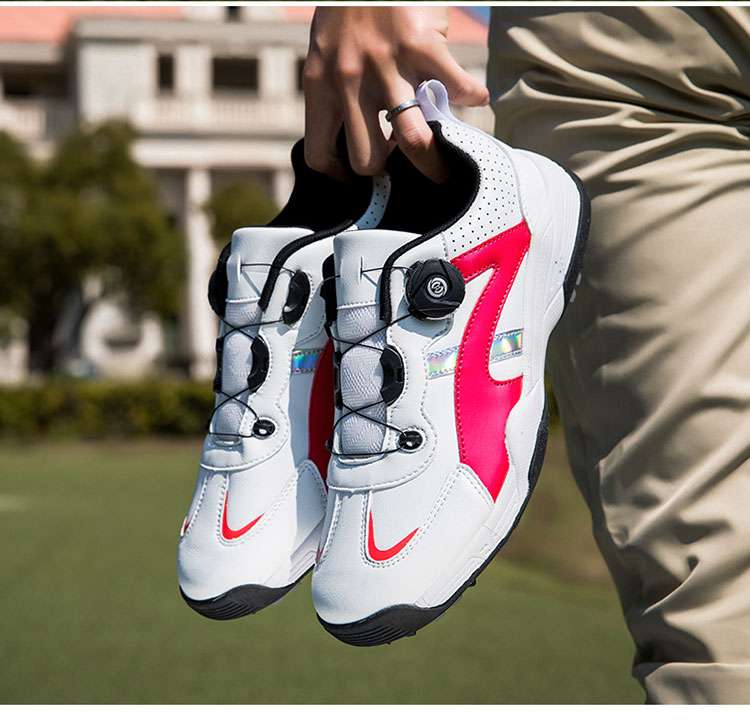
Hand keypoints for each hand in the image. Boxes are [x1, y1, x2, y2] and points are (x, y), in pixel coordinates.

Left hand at [302, 6, 488, 182]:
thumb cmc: (348, 10)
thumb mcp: (327, 53)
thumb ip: (338, 94)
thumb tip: (369, 137)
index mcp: (320, 85)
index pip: (320, 154)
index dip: (340, 176)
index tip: (355, 177)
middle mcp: (349, 80)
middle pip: (368, 159)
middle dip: (390, 172)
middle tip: (402, 164)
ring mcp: (387, 64)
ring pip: (412, 140)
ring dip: (434, 160)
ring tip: (445, 160)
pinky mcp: (422, 45)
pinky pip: (457, 89)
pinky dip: (472, 97)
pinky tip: (473, 96)